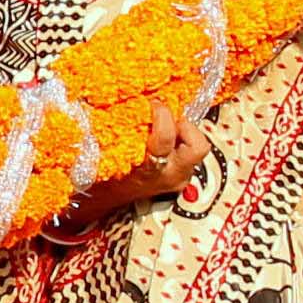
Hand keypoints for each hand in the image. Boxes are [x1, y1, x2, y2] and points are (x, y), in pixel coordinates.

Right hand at [70, 102, 209, 222]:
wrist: (105, 203)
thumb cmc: (104, 175)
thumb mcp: (108, 151)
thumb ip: (119, 127)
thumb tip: (123, 98)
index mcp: (151, 169)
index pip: (166, 136)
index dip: (161, 114)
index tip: (152, 103)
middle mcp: (171, 175)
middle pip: (197, 144)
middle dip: (183, 125)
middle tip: (166, 119)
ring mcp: (180, 178)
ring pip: (197, 147)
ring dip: (183, 132)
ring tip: (164, 128)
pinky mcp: (182, 177)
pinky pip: (189, 153)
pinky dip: (179, 141)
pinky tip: (163, 140)